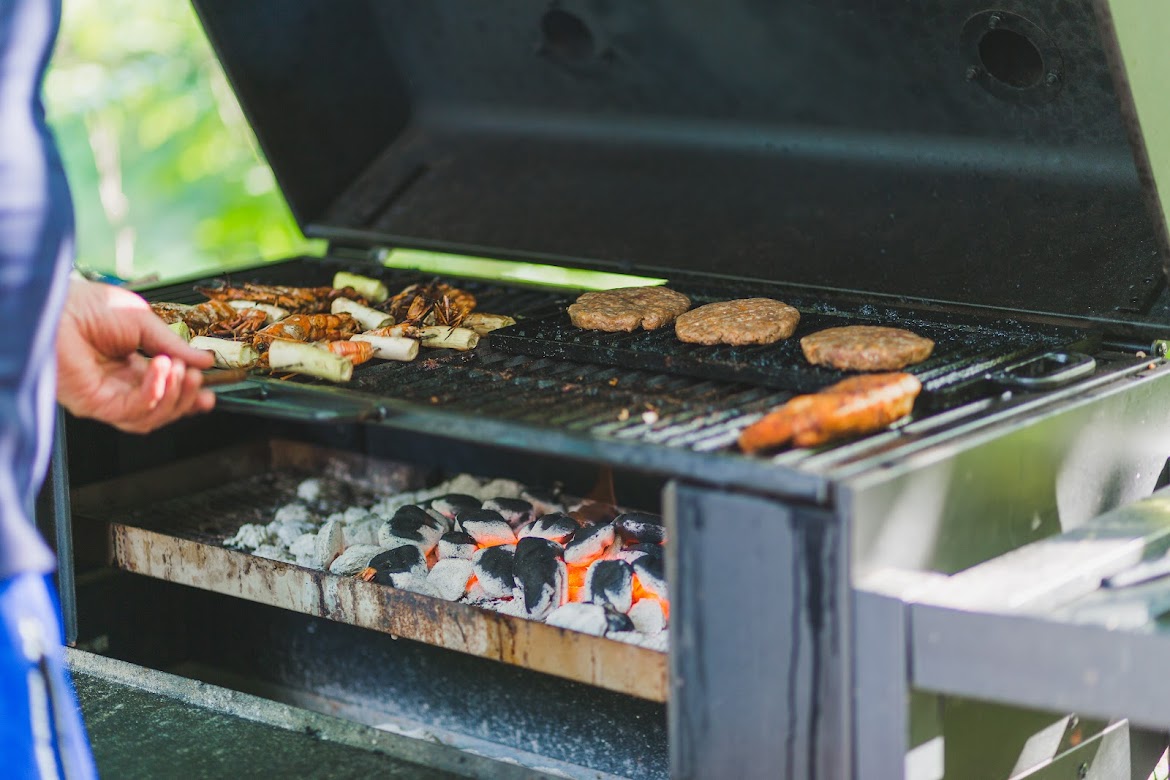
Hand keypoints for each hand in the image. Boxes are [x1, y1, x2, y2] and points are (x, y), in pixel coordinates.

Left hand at [56, 278, 215, 432]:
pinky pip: (134, 410)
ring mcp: (106, 398)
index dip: (188, 395)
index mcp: (128, 367)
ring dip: (173, 396)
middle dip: (186, 397)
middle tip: (199, 377)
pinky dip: (154, 392)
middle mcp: (117, 387)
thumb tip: (206, 360)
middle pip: (161, 410)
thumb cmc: (87, 307)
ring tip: (181, 369)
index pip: (163, 392)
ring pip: (150, 418)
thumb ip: (174, 345)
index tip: (209, 390)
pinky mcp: (95, 404)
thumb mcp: (144, 322)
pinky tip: (161, 369)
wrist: (57, 305)